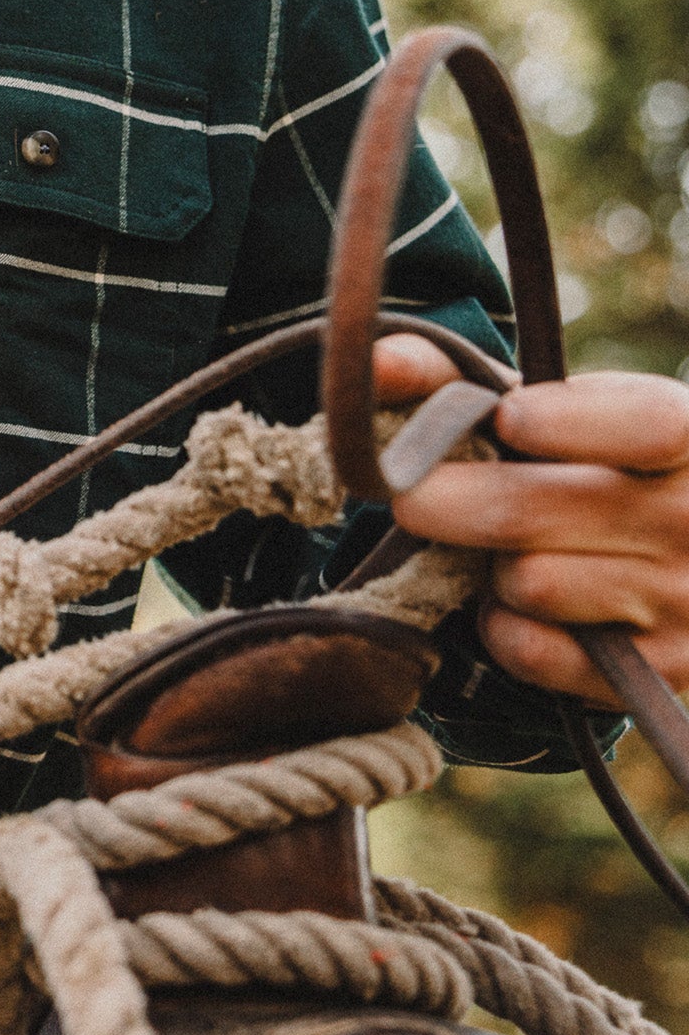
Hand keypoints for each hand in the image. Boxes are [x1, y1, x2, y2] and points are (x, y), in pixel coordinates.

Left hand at [375, 334, 688, 706]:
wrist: (676, 554)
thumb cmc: (589, 460)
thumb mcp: (555, 405)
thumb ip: (458, 375)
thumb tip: (376, 363)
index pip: (643, 426)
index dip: (559, 422)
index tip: (503, 419)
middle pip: (533, 511)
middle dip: (442, 499)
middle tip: (405, 491)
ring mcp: (684, 602)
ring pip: (528, 583)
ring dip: (487, 567)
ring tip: (498, 547)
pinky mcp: (659, 671)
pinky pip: (533, 650)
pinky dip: (503, 626)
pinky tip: (516, 601)